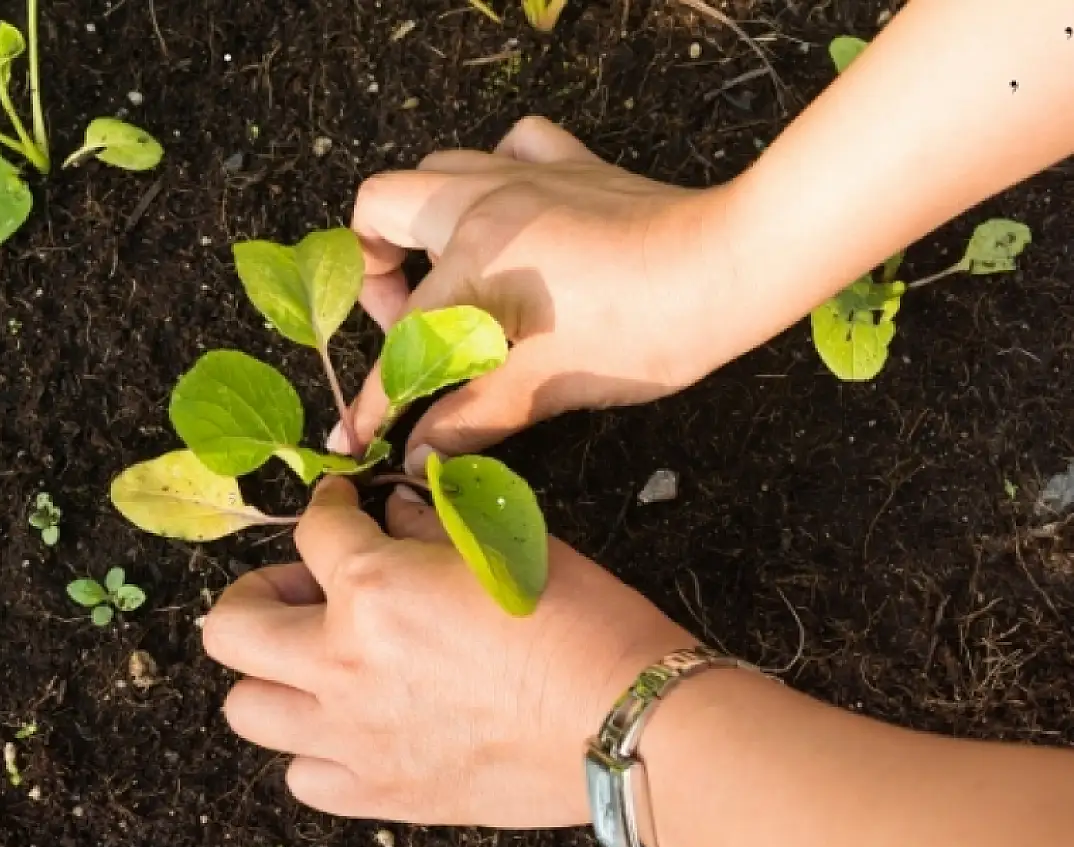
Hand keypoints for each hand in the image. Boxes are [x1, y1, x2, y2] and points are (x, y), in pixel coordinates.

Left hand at [201, 478, 695, 828]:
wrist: (624, 723)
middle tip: (302, 590)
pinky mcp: (379, 794)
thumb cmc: (580, 621)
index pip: (312, 530)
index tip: (344, 511)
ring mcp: (350, 737)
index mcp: (371, 587)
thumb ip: (430, 525)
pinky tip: (352, 729)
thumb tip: (395, 514)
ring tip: (317, 665)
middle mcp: (340, 663)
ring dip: (271, 676)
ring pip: (246, 710)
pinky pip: (303, 777)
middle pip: (229, 628)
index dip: (328, 508)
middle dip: (255, 594)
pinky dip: (314, 751)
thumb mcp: (503, 543)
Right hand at [339, 117, 766, 470]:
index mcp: (474, 256)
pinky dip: (495, 177)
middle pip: (380, 206)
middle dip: (377, 270)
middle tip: (413, 324)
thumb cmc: (647, 328)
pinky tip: (510, 218)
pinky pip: (509, 146)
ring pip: (437, 170)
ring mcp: (527, 172)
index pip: (405, 336)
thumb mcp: (547, 386)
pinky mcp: (572, 164)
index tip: (359, 431)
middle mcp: (485, 200)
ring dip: (425, 223)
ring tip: (451, 278)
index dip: (375, 396)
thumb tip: (420, 452)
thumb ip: (471, 418)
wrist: (734, 266)